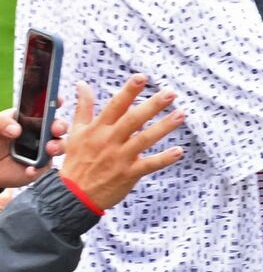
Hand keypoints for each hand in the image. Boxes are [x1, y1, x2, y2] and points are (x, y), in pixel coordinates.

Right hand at [51, 78, 182, 214]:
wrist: (73, 193)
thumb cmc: (77, 160)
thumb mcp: (75, 132)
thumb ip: (83, 107)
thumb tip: (82, 84)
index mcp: (97, 129)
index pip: (115, 106)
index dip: (128, 91)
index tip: (141, 77)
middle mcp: (109, 140)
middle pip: (133, 119)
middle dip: (152, 105)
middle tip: (170, 93)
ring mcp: (120, 157)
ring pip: (144, 139)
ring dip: (164, 127)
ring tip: (181, 114)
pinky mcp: (128, 173)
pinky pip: (149, 164)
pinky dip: (164, 158)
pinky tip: (179, 151)